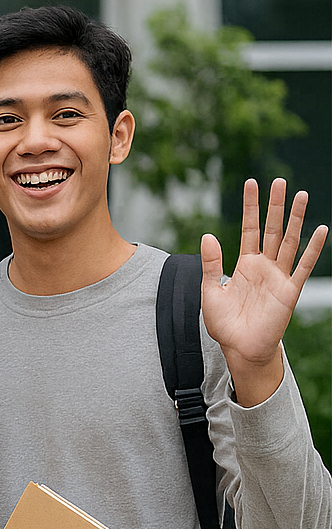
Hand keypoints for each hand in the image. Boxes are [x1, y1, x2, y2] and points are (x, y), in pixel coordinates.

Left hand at [202, 178, 326, 406]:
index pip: (249, 228)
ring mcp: (278, 276)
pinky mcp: (289, 290)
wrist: (240, 348)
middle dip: (275, 205)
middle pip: (271, 228)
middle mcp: (264, 266)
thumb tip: (207, 235)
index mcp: (244, 264)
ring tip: (301, 195)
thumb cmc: (225, 322)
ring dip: (295, 219)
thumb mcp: (209, 290)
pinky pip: (303, 266)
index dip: (250, 207)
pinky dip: (312, 248)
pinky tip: (320, 229)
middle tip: (279, 181)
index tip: (251, 183)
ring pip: (289, 241)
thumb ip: (210, 264)